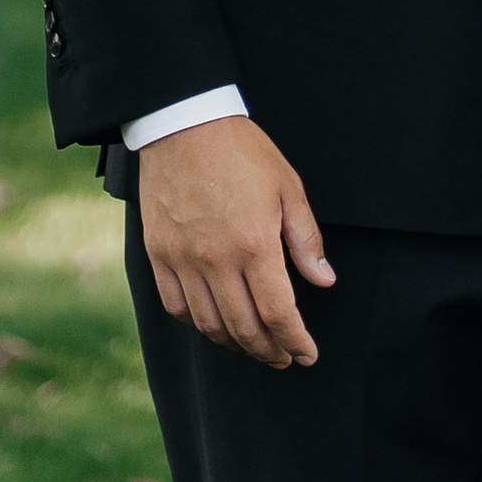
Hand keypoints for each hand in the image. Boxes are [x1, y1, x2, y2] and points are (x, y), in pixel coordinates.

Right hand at [138, 116, 334, 368]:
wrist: (184, 124)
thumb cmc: (242, 152)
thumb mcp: (288, 187)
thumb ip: (305, 239)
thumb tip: (324, 281)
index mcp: (254, 243)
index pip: (279, 313)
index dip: (295, 341)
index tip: (306, 354)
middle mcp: (217, 260)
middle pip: (244, 328)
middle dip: (268, 351)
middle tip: (283, 358)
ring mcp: (183, 260)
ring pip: (209, 324)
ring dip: (234, 344)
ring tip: (253, 345)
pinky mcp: (158, 255)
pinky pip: (176, 306)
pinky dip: (197, 324)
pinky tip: (214, 323)